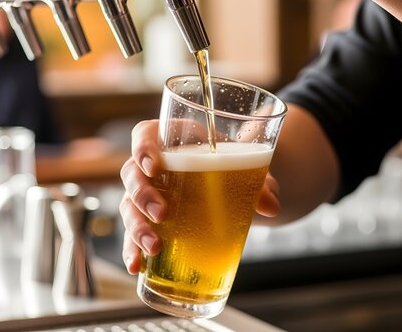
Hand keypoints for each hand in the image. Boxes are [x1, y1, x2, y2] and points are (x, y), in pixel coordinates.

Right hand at [119, 119, 281, 273]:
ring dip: (136, 227)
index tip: (154, 165)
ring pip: (129, 207)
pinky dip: (132, 250)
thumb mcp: (248, 168)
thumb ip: (260, 182)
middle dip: (143, 195)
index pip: (145, 135)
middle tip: (163, 213)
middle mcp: (152, 166)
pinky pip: (132, 233)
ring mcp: (147, 194)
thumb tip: (272, 206)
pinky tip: (136, 266)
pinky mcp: (149, 220)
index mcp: (172, 139)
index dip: (143, 147)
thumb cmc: (233, 165)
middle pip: (132, 174)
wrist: (234, 185)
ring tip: (154, 247)